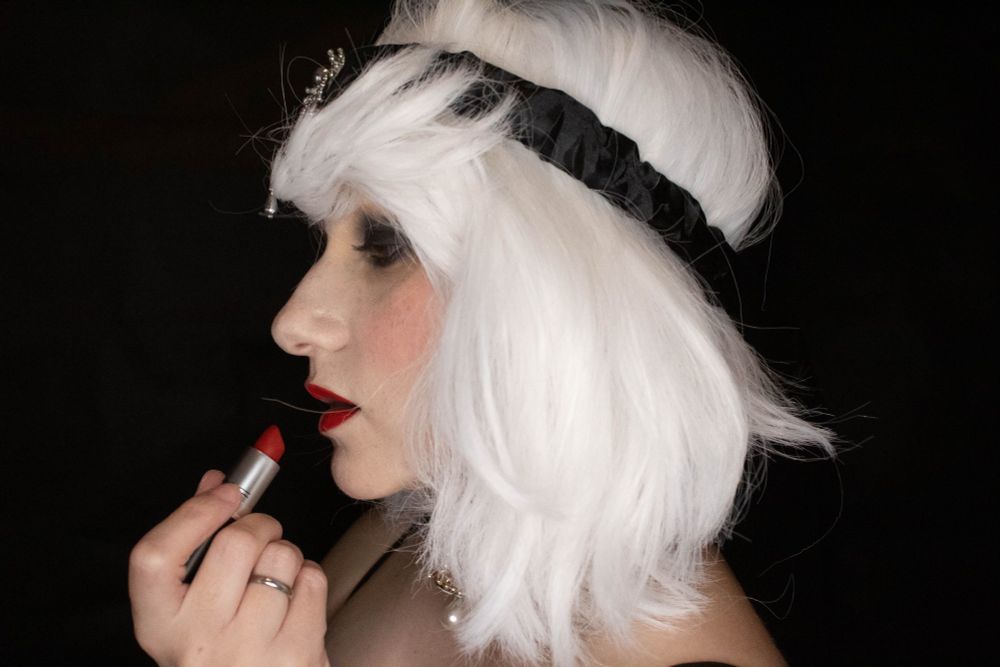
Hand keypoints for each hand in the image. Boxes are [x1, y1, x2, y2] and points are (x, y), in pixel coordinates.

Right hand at [129, 470, 329, 666]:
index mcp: (160, 625)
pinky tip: (294, 601)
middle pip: (236, 543)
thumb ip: (197, 541)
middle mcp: (198, 642)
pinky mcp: (295, 656)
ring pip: (281, 557)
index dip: (195, 512)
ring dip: (286, 555)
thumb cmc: (222, 648)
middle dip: (259, 525)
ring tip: (275, 579)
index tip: (226, 491)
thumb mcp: (192, 606)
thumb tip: (216, 483)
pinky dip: (309, 578)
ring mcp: (248, 652)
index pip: (155, 555)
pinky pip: (312, 580)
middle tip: (262, 535)